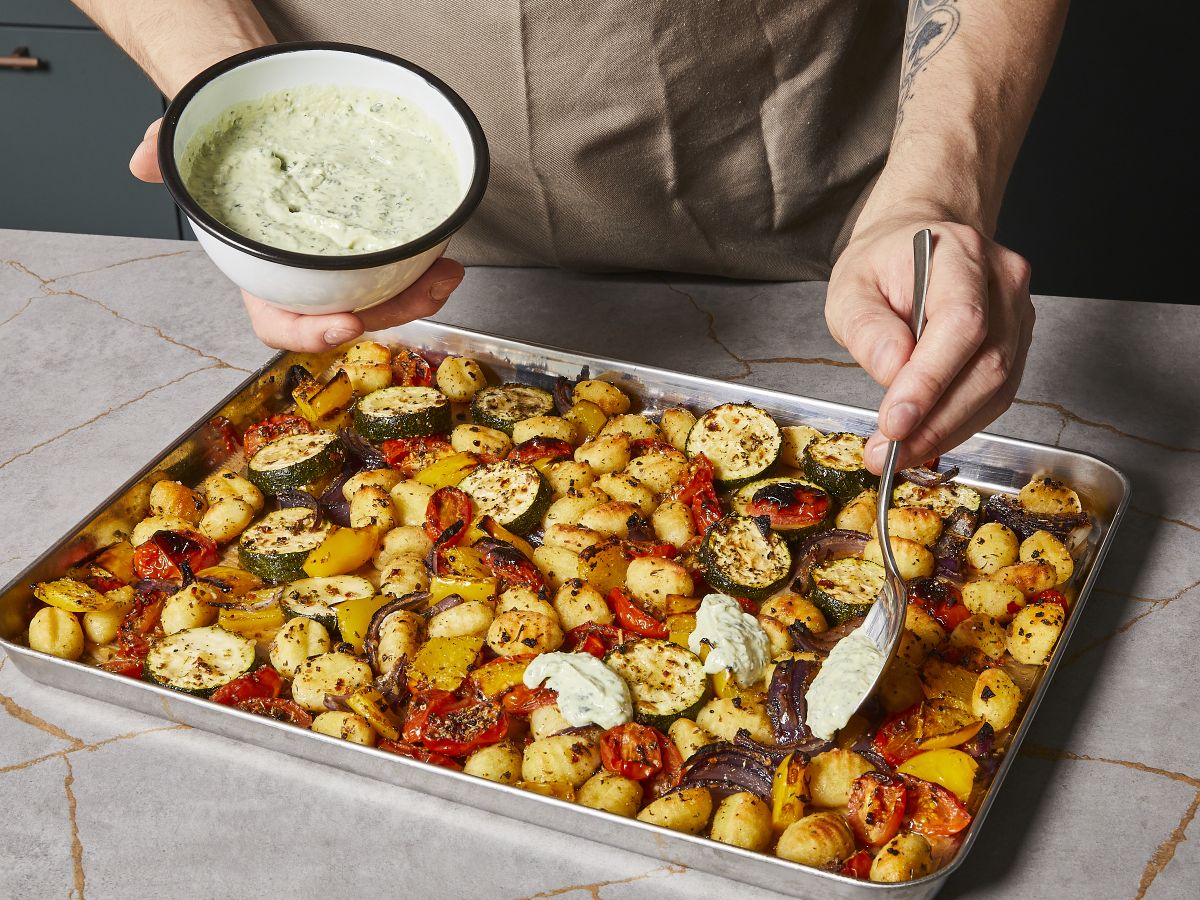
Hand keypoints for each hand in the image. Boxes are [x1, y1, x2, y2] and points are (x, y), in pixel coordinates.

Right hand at [130, 119, 465, 351]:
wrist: (253, 123)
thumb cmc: (223, 154)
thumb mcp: (187, 149)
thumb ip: (165, 156)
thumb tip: (145, 160)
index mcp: (261, 281)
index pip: (280, 326)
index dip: (311, 334)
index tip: (342, 324)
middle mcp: (305, 285)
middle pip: (349, 317)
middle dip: (388, 314)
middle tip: (420, 295)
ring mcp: (341, 270)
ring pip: (383, 299)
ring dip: (419, 294)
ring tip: (446, 275)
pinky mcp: (372, 247)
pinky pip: (401, 270)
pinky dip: (425, 268)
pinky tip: (446, 257)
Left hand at [825, 217, 1033, 473]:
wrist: (917, 243)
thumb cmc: (883, 264)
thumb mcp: (850, 288)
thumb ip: (867, 327)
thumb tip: (892, 371)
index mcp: (959, 254)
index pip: (961, 324)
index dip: (930, 381)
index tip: (895, 422)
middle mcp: (1001, 280)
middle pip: (987, 364)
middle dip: (936, 420)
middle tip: (889, 452)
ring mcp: (1018, 310)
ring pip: (997, 387)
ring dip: (948, 430)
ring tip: (900, 453)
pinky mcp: (1018, 340)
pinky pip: (997, 394)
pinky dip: (960, 422)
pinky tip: (927, 436)